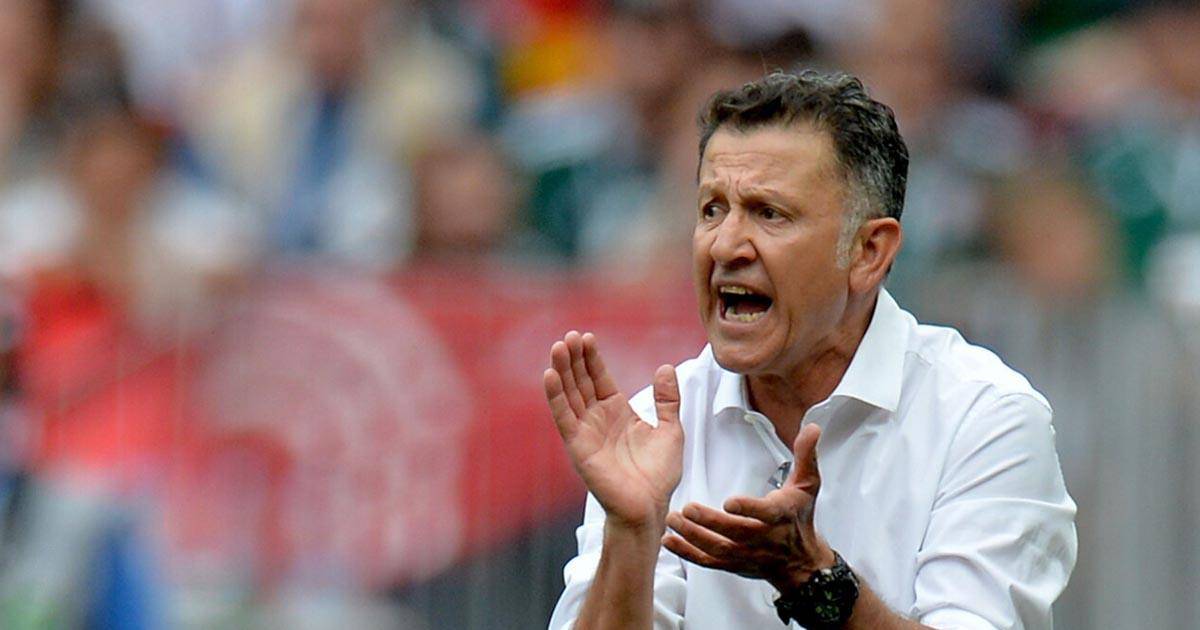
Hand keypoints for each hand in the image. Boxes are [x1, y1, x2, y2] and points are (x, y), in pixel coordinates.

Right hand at [544, 331, 683, 529]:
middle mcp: (597, 419)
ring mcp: (585, 431)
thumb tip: (665, 367)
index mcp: (617, 412)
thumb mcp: (671, 430)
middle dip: (574, 358)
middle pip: (581, 381)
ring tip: (558, 347)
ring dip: (562, 371)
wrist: (649, 506)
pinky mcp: (578, 446)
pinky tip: (550, 375)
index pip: (598, 378)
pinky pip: (564, 417)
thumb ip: (667, 399)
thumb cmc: (659, 475)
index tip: (586, 337)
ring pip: (569, 394)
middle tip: (569, 335)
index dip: (592, 358)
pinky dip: (556, 396)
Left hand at [662, 423, 834, 591]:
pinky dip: (687, 553)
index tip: (730, 502)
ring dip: (693, 536)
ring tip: (674, 520)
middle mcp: (762, 538)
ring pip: (717, 548)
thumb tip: (811, 428)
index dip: (749, 509)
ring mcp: (746, 554)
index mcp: (780, 516)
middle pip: (734, 533)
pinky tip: (670, 541)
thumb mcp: (808, 485)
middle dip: (709, 522)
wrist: (800, 561)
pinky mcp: (732, 564)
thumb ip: (806, 455)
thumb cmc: (800, 518)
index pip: (765, 514)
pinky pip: (708, 562)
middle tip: (687, 509)